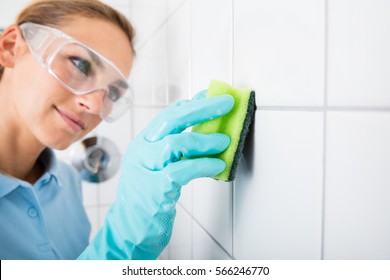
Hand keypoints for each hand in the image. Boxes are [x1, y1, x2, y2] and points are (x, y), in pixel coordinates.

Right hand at [78, 93, 233, 258]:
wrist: (128, 229)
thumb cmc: (148, 196)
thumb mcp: (158, 165)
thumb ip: (176, 148)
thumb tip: (206, 129)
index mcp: (144, 143)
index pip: (169, 114)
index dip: (194, 103)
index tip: (214, 95)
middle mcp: (141, 151)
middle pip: (171, 120)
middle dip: (202, 108)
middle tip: (225, 103)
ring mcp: (145, 169)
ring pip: (175, 143)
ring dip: (205, 140)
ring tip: (224, 142)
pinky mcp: (153, 190)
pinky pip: (181, 171)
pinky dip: (203, 165)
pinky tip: (217, 166)